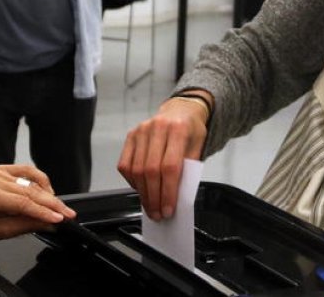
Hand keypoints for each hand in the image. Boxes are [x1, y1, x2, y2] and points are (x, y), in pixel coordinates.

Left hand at [0, 164, 76, 241]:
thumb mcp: (2, 232)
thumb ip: (28, 225)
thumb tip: (51, 223)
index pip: (23, 203)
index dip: (44, 211)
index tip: (60, 218)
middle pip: (30, 191)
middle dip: (52, 204)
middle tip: (67, 214)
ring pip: (33, 181)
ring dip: (49, 194)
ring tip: (60, 207)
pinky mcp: (5, 169)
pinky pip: (29, 171)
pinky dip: (41, 181)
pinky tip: (48, 192)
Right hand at [117, 96, 209, 220]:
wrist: (179, 110)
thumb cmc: (190, 131)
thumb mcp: (198, 146)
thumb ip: (188, 169)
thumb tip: (176, 197)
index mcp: (178, 130)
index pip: (170, 167)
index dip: (168, 192)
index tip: (168, 209)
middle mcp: (157, 128)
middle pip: (151, 170)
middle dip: (154, 197)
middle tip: (158, 214)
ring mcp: (140, 131)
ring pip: (136, 170)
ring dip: (143, 194)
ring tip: (150, 207)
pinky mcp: (130, 136)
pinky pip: (125, 165)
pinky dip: (131, 181)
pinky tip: (141, 190)